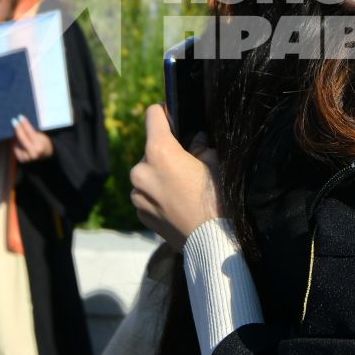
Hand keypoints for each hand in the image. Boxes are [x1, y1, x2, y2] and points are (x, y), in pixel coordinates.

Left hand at [10, 116, 54, 162]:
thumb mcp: (41, 138)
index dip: (25, 124)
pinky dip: (17, 143)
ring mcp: (26, 158)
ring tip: (23, 136)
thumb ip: (30, 133)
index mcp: (39, 147)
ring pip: (17, 142)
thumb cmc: (44, 145)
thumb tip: (19, 126)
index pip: (30, 133)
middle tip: (14, 120)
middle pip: (22, 138)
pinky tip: (21, 143)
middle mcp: (32, 154)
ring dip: (18, 136)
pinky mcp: (21, 159)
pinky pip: (16, 148)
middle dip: (17, 128)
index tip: (20, 117)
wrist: (46, 159)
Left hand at [130, 104, 222, 250]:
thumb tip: (196, 140)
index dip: (165, 114)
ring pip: (147, 174)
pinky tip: (178, 204)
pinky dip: (158, 195)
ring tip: (183, 189)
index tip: (174, 120)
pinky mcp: (139, 212)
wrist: (211, 241)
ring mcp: (137, 194)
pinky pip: (146, 195)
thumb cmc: (217, 199)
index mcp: (159, 151)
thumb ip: (200, 146)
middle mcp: (141, 170)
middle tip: (188, 165)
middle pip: (151, 149)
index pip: (153, 115)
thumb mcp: (215, 164)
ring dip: (160, 176)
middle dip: (166, 153)